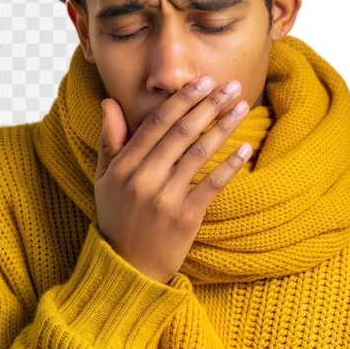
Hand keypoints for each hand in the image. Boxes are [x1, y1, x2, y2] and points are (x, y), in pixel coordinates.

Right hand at [94, 76, 251, 282]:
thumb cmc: (117, 217)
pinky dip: (230, 166)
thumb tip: (109, 101)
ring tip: (241, 107)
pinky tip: (245, 148)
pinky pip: (212, 185)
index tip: (202, 81)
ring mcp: (165, 198)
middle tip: (231, 86)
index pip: (156, 123)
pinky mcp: (185, 217)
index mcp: (124, 165)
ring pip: (199, 153)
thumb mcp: (103, 178)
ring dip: (223, 127)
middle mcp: (144, 178)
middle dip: (208, 105)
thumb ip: (108, 139)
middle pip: (181, 132)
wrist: (126, 267)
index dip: (182, 99)